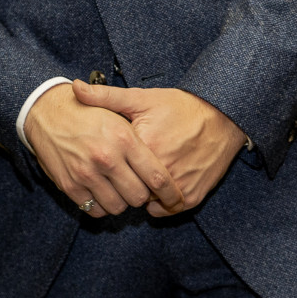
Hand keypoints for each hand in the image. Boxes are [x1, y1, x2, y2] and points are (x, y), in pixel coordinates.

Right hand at [23, 82, 185, 218]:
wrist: (45, 111)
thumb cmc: (86, 113)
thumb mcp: (118, 114)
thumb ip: (142, 141)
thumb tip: (164, 169)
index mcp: (124, 138)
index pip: (157, 177)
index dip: (170, 194)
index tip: (174, 199)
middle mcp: (107, 157)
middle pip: (139, 196)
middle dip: (141, 195)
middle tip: (135, 185)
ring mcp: (86, 173)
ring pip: (118, 207)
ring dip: (120, 201)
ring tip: (115, 187)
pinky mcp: (69, 185)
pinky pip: (95, 210)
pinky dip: (100, 205)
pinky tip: (99, 191)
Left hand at [70, 82, 246, 214]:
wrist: (222, 117)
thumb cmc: (179, 107)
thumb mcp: (141, 98)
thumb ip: (105, 97)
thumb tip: (74, 88)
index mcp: (144, 145)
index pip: (111, 168)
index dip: (107, 164)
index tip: (106, 158)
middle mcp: (162, 169)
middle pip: (128, 187)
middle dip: (123, 181)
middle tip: (123, 170)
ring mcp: (179, 185)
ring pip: (147, 201)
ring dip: (142, 193)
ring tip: (140, 176)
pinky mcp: (194, 196)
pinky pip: (167, 210)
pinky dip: (159, 203)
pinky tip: (155, 186)